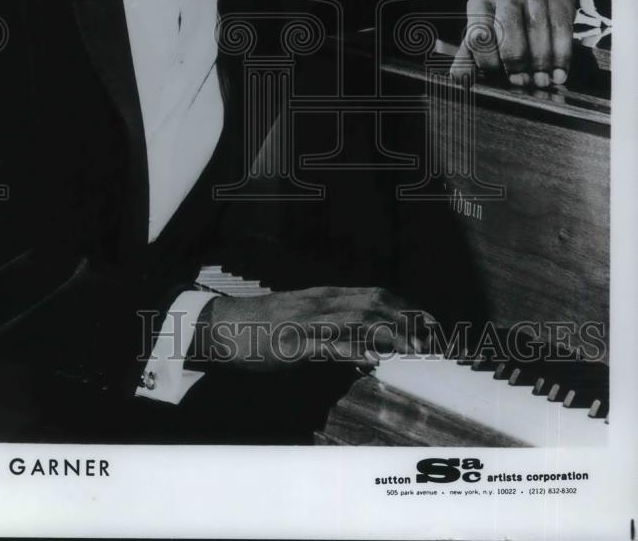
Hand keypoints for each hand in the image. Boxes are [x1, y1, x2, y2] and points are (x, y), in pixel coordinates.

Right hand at [192, 287, 432, 373]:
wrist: (221, 326)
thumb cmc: (261, 326)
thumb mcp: (302, 321)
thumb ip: (332, 330)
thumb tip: (366, 349)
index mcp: (325, 296)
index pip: (376, 295)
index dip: (407, 306)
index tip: (430, 321)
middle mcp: (321, 302)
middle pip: (374, 303)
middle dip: (408, 318)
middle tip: (433, 337)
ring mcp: (308, 321)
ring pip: (358, 320)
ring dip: (390, 334)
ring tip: (414, 348)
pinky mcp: (293, 343)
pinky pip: (329, 345)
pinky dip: (355, 351)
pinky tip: (374, 360)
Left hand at [451, 0, 577, 87]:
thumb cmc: (503, 18)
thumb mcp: (482, 29)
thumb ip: (469, 54)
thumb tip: (459, 77)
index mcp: (481, 2)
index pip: (479, 32)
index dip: (486, 58)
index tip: (494, 74)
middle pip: (509, 27)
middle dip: (514, 59)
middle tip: (520, 81)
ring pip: (538, 29)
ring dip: (540, 61)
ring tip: (540, 82)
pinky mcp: (559, 1)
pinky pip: (562, 30)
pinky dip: (561, 56)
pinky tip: (559, 75)